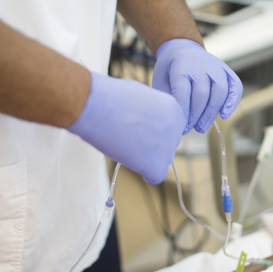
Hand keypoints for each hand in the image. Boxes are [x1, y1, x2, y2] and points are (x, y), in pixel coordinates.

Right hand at [68, 72, 184, 183]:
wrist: (96, 106)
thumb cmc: (112, 97)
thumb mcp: (143, 96)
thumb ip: (154, 110)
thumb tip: (151, 122)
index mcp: (174, 109)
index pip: (172, 127)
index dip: (155, 131)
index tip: (141, 130)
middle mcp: (175, 127)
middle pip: (168, 144)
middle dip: (153, 144)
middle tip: (132, 138)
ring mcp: (167, 146)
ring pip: (162, 160)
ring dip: (147, 157)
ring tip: (126, 145)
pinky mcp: (156, 164)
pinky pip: (156, 175)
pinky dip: (146, 173)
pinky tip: (132, 161)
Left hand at [153, 39, 242, 133]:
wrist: (184, 49)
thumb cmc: (171, 69)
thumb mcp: (161, 80)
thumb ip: (167, 97)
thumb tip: (175, 119)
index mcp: (182, 66)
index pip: (184, 91)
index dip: (183, 111)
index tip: (180, 125)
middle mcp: (201, 65)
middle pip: (202, 94)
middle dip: (196, 115)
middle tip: (190, 129)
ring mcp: (217, 67)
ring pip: (220, 92)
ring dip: (211, 113)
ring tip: (201, 128)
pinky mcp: (227, 71)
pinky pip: (235, 87)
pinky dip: (232, 102)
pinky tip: (224, 115)